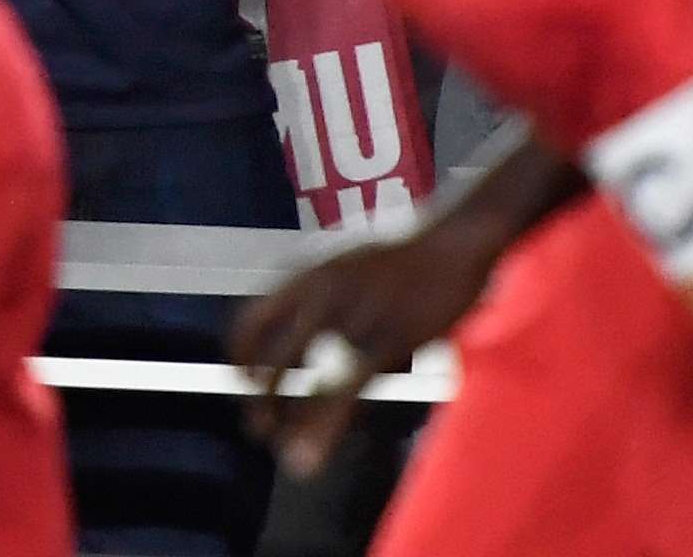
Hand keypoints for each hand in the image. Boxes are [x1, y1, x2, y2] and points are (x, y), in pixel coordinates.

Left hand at [230, 215, 511, 471]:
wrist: (452, 239)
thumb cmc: (403, 253)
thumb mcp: (345, 262)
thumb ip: (319, 292)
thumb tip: (304, 326)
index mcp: (303, 275)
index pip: (251, 321)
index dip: (241, 357)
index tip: (242, 382)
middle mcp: (317, 294)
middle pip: (272, 356)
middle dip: (260, 398)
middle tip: (257, 429)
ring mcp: (351, 317)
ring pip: (307, 381)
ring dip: (290, 421)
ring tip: (283, 450)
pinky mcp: (387, 341)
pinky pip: (345, 392)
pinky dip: (323, 428)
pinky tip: (311, 453)